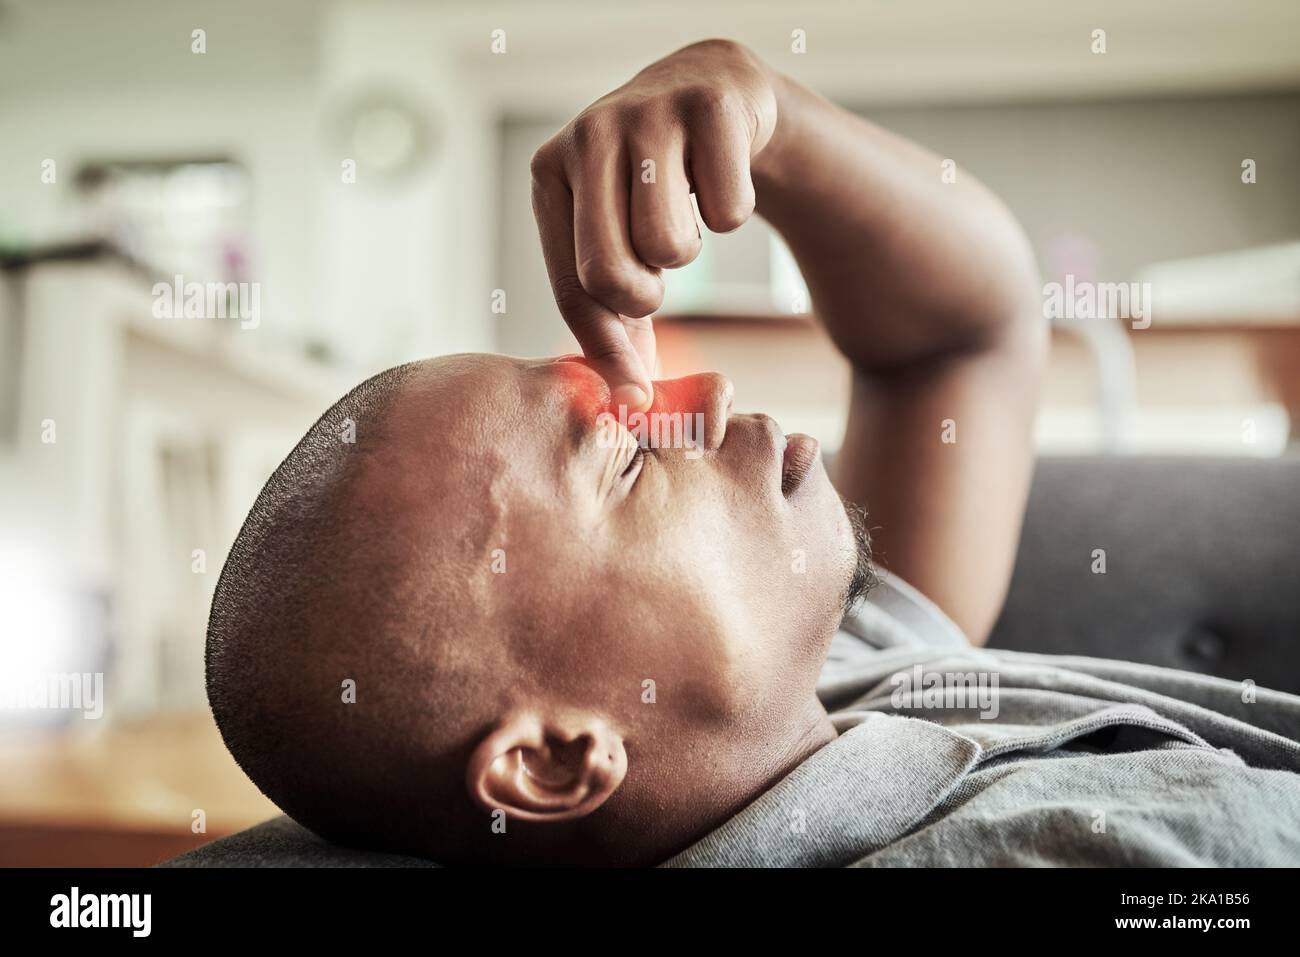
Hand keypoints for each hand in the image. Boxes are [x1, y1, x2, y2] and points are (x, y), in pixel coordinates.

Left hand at [529, 39, 777, 410]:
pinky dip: (732, 211)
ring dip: (688, 251)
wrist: (715, 91)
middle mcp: (588, 135)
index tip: (637, 394)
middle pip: (608, 272)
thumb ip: (612, 317)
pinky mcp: (711, 106)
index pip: (571, 287)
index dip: (608, 351)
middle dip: (644, 298)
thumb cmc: (655, 187)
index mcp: (551, 174)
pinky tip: (718, 176)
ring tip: (683, 215)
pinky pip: (728, 213)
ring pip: (669, 246)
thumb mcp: (617, 241)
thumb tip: (631, 400)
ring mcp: (648, 113)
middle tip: (658, 277)